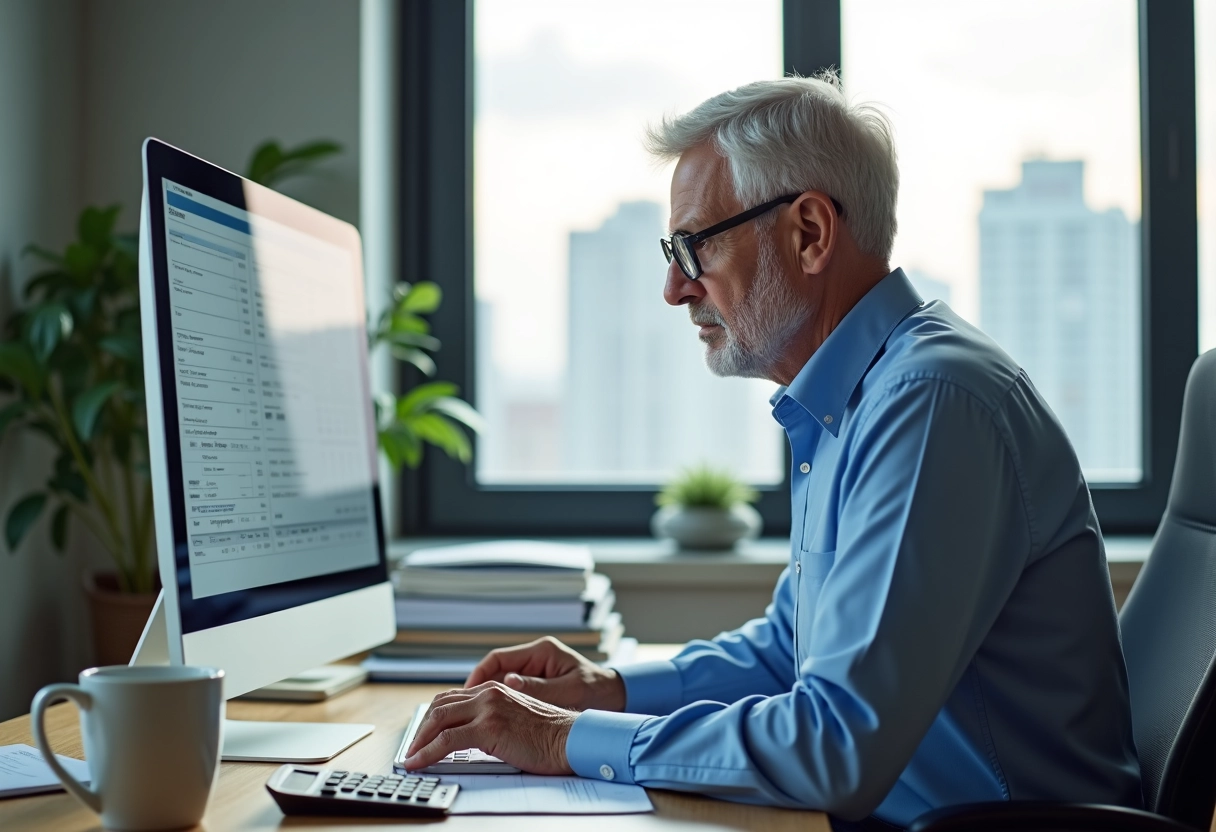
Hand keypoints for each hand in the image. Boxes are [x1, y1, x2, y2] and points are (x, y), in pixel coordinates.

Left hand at [403, 682, 576, 773]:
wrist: (570, 739)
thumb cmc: (550, 735)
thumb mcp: (517, 718)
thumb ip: (495, 718)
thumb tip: (471, 736)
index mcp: (496, 689)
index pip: (453, 698)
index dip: (433, 717)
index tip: (423, 734)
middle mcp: (489, 693)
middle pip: (440, 705)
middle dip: (421, 728)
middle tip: (413, 747)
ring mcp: (488, 708)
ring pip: (438, 720)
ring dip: (419, 740)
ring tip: (411, 757)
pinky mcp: (488, 727)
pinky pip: (446, 740)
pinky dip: (426, 753)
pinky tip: (419, 763)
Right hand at [465, 636, 625, 711]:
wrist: (617, 697)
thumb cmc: (598, 692)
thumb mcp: (568, 691)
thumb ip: (538, 688)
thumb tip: (507, 683)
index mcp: (542, 651)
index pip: (498, 658)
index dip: (479, 675)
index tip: (466, 693)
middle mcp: (536, 657)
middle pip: (495, 670)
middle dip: (478, 688)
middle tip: (463, 708)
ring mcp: (536, 670)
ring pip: (500, 681)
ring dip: (488, 697)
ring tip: (473, 716)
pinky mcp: (538, 683)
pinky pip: (511, 691)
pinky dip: (500, 703)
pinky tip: (492, 718)